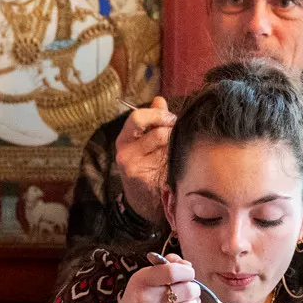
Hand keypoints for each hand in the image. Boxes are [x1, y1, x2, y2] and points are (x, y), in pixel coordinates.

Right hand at [101, 255, 199, 302]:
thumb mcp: (144, 280)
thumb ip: (166, 267)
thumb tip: (187, 264)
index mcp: (141, 280)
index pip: (172, 272)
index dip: (187, 272)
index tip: (188, 274)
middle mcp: (144, 298)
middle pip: (186, 289)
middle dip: (193, 288)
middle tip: (189, 290)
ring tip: (187, 302)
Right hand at [114, 98, 174, 223]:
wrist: (142, 203)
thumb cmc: (146, 168)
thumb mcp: (144, 143)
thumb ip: (152, 121)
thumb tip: (159, 99)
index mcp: (124, 139)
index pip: (137, 117)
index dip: (158, 115)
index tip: (172, 118)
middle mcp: (124, 152)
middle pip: (156, 132)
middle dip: (172, 132)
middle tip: (178, 134)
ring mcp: (133, 166)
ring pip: (164, 146)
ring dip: (175, 145)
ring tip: (176, 150)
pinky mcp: (143, 179)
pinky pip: (168, 161)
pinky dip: (176, 160)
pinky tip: (177, 165)